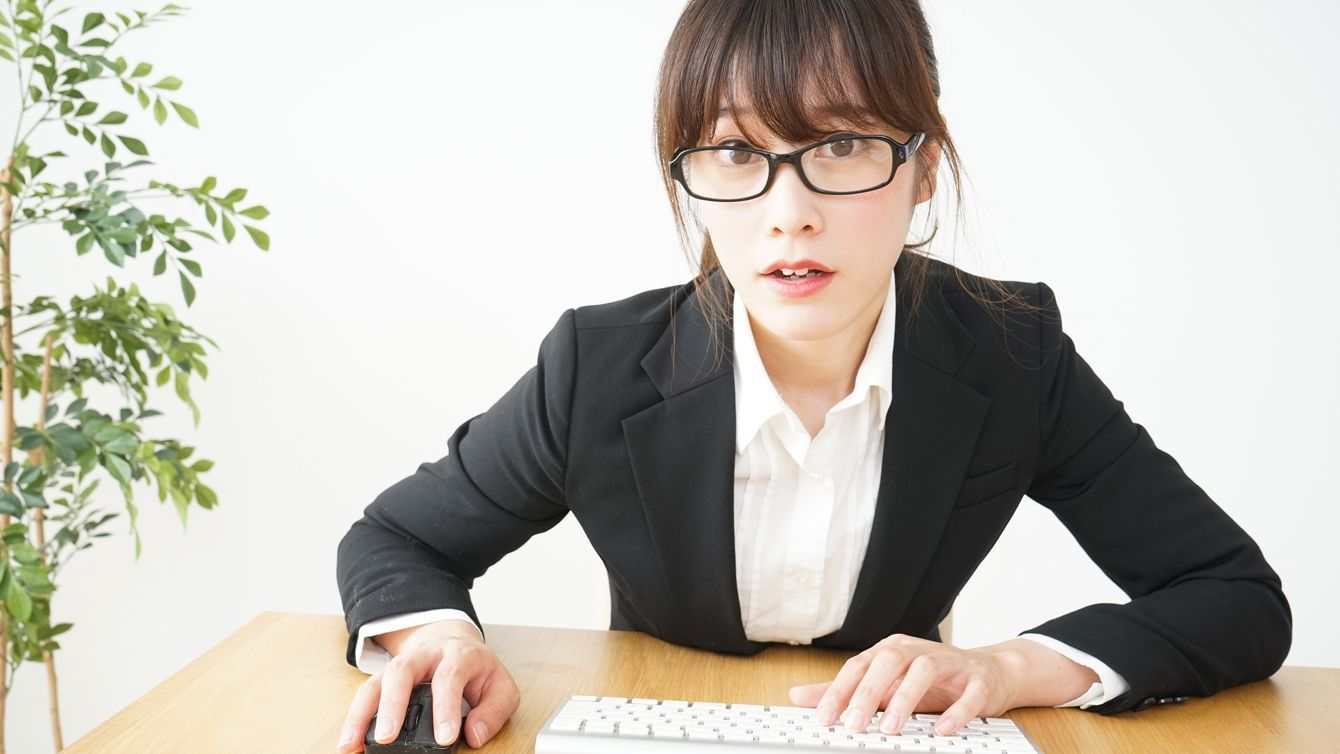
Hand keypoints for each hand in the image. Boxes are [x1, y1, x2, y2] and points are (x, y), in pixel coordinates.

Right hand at [337, 620, 519, 751]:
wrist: (452, 640)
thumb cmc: (477, 669)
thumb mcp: (500, 686)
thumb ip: (494, 710)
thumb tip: (475, 735)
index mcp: (457, 655)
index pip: (450, 678)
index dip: (446, 708)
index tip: (445, 738)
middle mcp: (424, 656)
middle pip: (402, 672)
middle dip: (392, 705)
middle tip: (387, 737)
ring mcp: (400, 665)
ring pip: (376, 682)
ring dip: (361, 714)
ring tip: (352, 745)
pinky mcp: (384, 678)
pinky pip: (366, 695)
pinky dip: (354, 719)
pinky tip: (349, 743)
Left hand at [788, 633, 1017, 736]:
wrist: (987, 674)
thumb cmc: (930, 682)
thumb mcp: (884, 686)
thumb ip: (844, 692)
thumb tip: (799, 697)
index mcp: (891, 649)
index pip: (859, 664)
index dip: (840, 690)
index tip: (824, 718)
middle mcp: (918, 650)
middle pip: (889, 660)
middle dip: (869, 692)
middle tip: (854, 724)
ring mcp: (951, 662)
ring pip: (925, 670)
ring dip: (906, 698)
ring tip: (891, 728)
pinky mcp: (978, 679)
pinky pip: (968, 692)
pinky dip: (955, 711)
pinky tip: (941, 730)